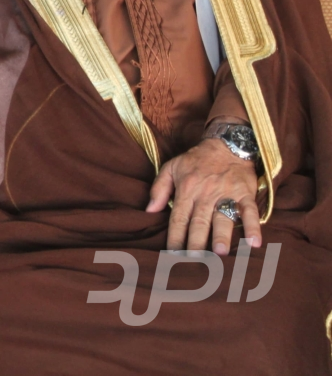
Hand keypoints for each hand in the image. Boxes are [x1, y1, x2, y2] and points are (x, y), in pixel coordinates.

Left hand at [147, 133, 261, 254]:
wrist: (226, 144)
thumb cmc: (196, 159)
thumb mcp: (171, 168)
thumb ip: (159, 189)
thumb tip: (150, 210)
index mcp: (186, 190)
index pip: (179, 218)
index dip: (175, 236)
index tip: (172, 254)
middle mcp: (205, 194)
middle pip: (199, 221)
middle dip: (196, 241)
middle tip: (194, 259)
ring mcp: (227, 194)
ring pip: (223, 217)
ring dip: (222, 235)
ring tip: (219, 252)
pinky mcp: (245, 193)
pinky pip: (250, 211)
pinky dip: (253, 226)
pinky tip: (255, 243)